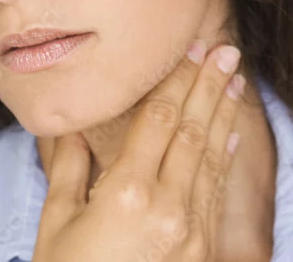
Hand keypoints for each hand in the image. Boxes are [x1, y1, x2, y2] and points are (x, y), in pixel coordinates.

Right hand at [33, 39, 244, 261]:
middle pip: (193, 131)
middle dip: (209, 86)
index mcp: (125, 192)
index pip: (159, 120)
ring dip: (225, 115)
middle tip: (226, 50)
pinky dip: (226, 158)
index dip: (177, 80)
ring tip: (236, 79)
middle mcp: (166, 206)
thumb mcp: (56, 224)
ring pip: (213, 158)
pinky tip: (232, 135)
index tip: (191, 49)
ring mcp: (190, 230)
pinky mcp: (202, 249)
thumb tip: (72, 128)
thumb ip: (68, 169)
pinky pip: (217, 192)